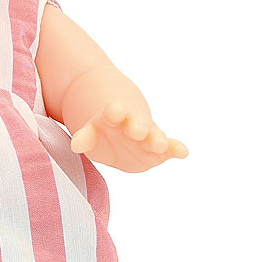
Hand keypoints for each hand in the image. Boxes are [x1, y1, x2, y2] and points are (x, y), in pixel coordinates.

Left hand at [70, 101, 187, 172]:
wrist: (122, 124)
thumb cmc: (102, 131)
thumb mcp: (89, 134)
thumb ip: (84, 138)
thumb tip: (76, 144)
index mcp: (113, 116)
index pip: (113, 113)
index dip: (114, 112)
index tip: (114, 110)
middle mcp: (133, 124)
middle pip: (136, 124)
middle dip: (136, 127)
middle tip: (136, 129)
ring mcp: (147, 136)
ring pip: (153, 136)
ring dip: (155, 139)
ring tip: (159, 142)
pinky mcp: (158, 149)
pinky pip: (169, 148)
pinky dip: (176, 149)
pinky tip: (184, 152)